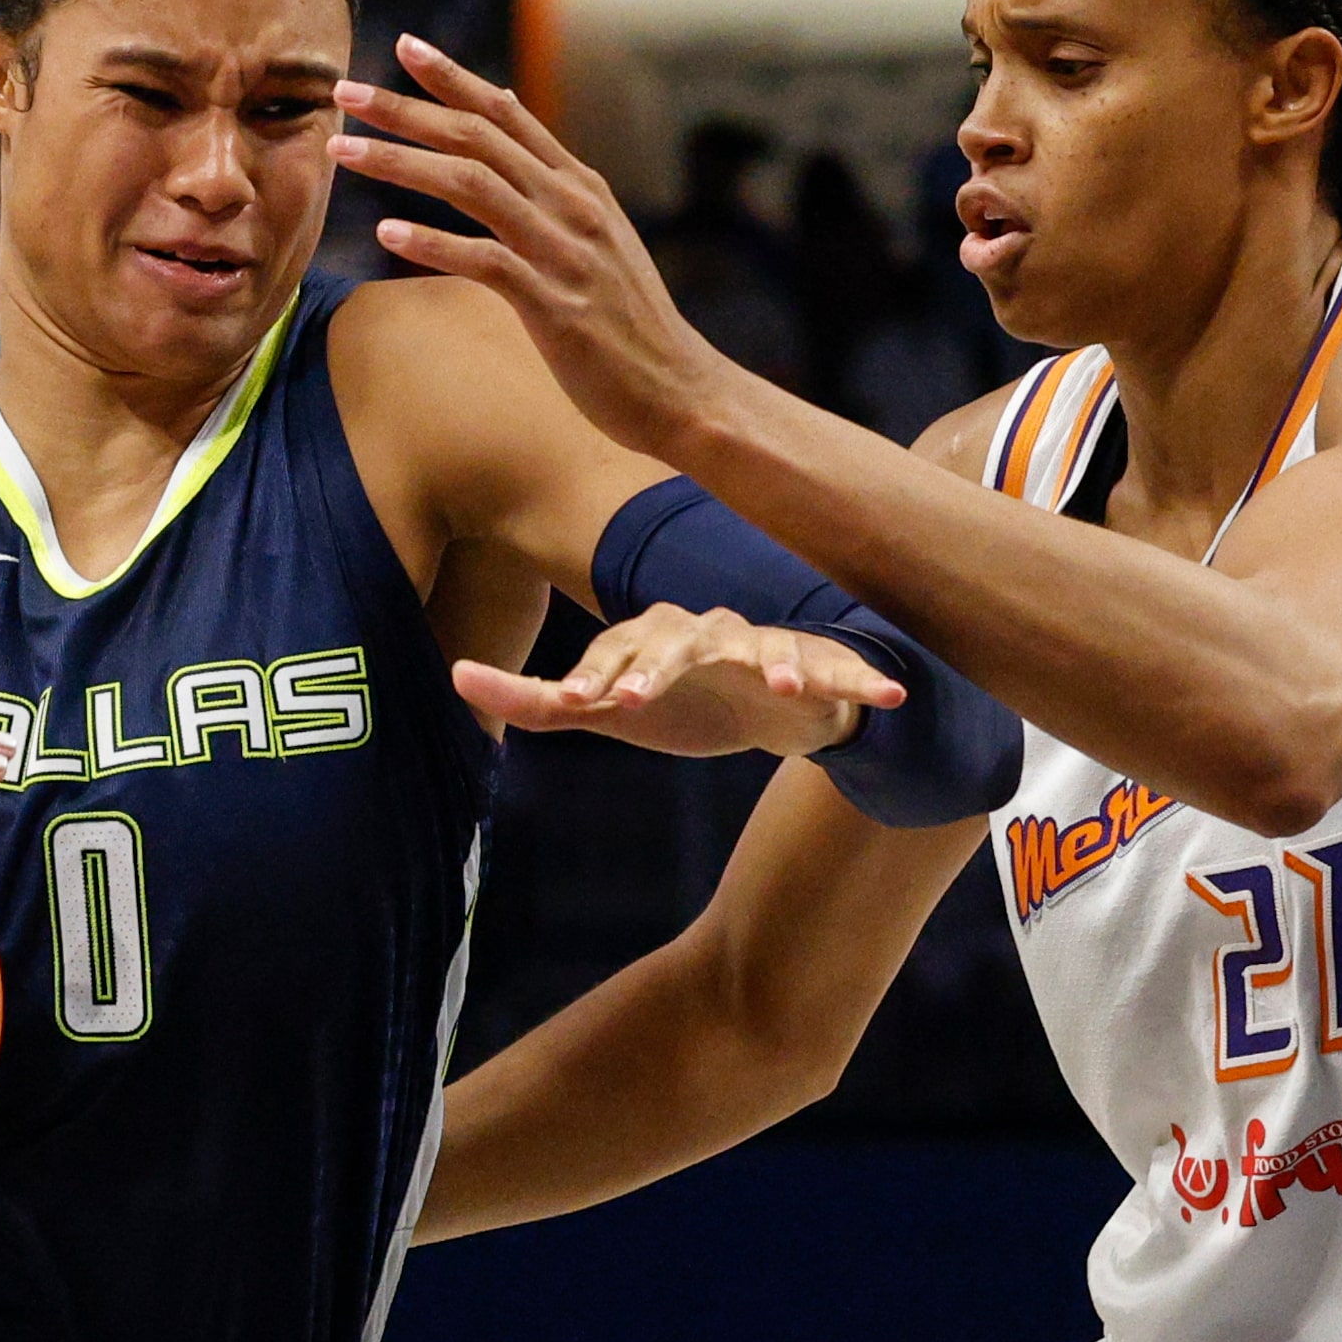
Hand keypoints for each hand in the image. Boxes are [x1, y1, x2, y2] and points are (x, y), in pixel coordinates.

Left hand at [330, 35, 742, 458]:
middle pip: (476, 136)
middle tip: (344, 92)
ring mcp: (563, 252)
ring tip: (343, 150)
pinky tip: (385, 234)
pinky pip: (483, 260)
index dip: (452, 78)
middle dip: (405, 109)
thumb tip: (509, 163)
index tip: (403, 47)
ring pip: (469, 185)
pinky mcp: (554, 305)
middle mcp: (571, 206)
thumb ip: (554, 200)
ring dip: (400, 163)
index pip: (507, 113)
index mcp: (580, 187)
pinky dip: (432, 243)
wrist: (681, 389)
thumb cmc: (629, 326)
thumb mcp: (597, 244)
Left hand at [454, 604, 905, 759]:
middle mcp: (709, 630)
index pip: (620, 648)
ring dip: (769, 662)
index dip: (599, 674)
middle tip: (638, 698)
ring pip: (763, 646)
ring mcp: (766, 647)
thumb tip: (454, 676)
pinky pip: (838, 671)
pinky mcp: (816, 670)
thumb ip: (531, 700)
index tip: (578, 703)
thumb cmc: (681, 701)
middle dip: (663, 664)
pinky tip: (887, 694)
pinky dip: (860, 679)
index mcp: (655, 634)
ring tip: (773, 686)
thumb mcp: (604, 710)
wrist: (773, 712)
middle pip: (684, 636)